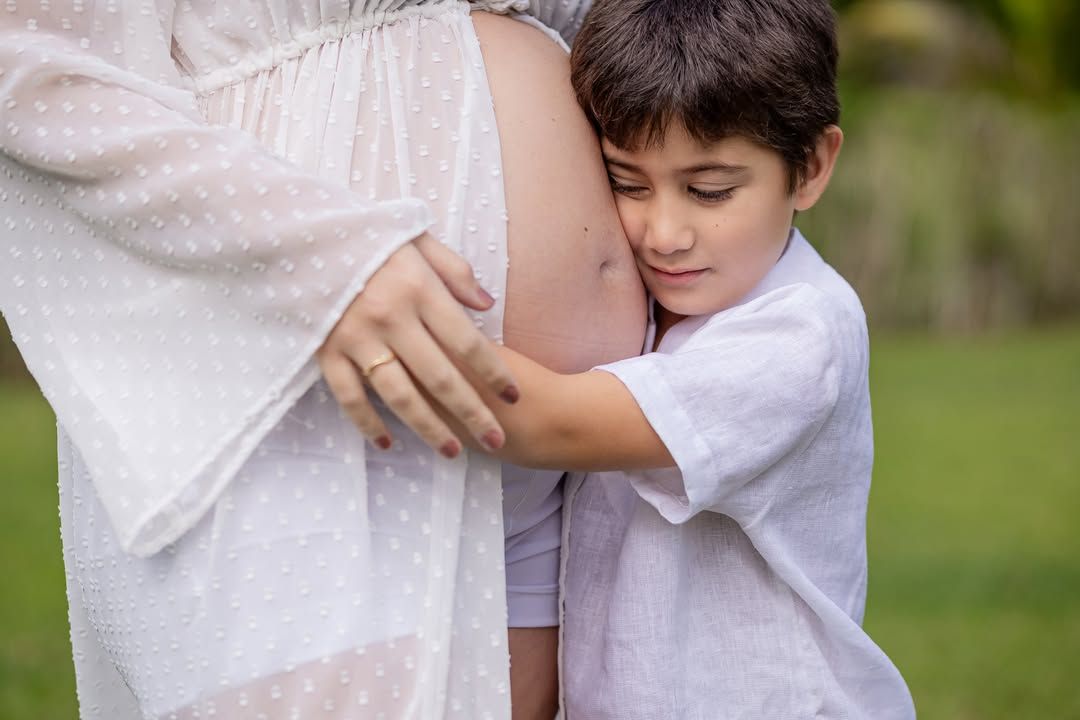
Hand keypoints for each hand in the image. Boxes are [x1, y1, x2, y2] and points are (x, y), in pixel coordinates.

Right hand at [317, 234, 517, 457]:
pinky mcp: (325, 351)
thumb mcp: (417, 238)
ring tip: (453, 452)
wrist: (299, 231)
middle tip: (497, 439)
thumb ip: (455, 271)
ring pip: (399, 395)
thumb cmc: (367, 235)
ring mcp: (356, 338)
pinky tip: (388, 443)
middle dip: (472, 412)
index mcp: (419, 289)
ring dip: (429, 428)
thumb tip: (486, 304)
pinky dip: (368, 423)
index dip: (494, 373)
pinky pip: (350, 396)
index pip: (467, 342)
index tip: (513, 396)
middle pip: (440, 377)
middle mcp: (391, 318)